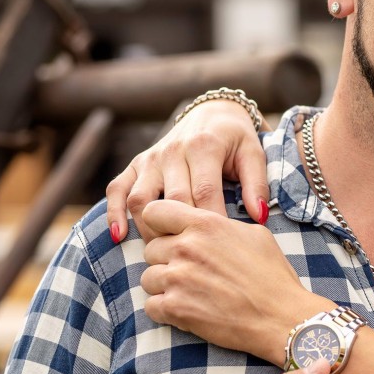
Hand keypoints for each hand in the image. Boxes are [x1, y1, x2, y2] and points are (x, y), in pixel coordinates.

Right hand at [106, 99, 270, 242]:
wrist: (211, 113)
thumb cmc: (236, 141)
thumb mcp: (253, 155)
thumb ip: (257, 184)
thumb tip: (259, 217)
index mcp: (204, 147)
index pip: (204, 192)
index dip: (211, 223)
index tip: (219, 249)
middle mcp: (173, 151)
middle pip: (172, 200)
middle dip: (181, 231)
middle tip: (193, 259)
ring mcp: (151, 158)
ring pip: (141, 198)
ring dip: (149, 228)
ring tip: (161, 254)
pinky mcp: (136, 164)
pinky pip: (117, 189)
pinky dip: (114, 212)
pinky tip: (119, 236)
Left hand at [139, 199, 317, 358]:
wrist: (281, 316)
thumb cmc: (273, 276)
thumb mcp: (254, 235)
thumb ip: (221, 225)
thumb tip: (207, 225)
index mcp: (205, 224)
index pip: (154, 211)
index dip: (158, 224)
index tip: (168, 235)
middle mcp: (186, 247)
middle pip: (150, 249)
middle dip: (165, 260)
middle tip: (189, 271)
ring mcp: (178, 279)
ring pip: (147, 278)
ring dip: (164, 286)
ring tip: (189, 293)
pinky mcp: (175, 309)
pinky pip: (150, 305)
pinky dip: (164, 310)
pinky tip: (186, 309)